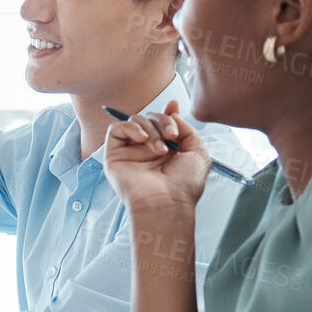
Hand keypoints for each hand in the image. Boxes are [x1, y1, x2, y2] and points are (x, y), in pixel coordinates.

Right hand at [103, 99, 211, 214]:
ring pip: (135, 121)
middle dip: (163, 121)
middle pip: (149, 118)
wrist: (167, 203)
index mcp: (166, 149)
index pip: (161, 123)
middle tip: (172, 136)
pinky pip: (115, 129)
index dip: (167, 113)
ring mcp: (130, 152)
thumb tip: (172, 112)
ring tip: (159, 149)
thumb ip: (187, 129)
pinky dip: (130, 128)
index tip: (174, 108)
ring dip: (150, 129)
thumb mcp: (197, 153)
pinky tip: (142, 139)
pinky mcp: (114, 156)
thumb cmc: (184, 186)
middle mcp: (146, 149)